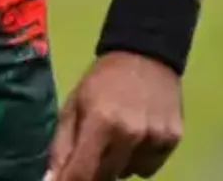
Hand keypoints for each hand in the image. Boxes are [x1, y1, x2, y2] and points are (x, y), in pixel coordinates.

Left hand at [46, 53, 182, 180]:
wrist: (146, 54)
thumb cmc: (102, 81)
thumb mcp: (74, 105)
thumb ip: (61, 145)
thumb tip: (50, 180)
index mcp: (101, 122)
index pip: (82, 172)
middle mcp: (130, 133)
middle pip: (105, 177)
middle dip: (93, 170)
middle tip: (92, 149)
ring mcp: (154, 138)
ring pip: (127, 174)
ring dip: (117, 165)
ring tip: (117, 138)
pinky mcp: (172, 140)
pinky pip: (148, 168)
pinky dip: (138, 159)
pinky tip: (137, 136)